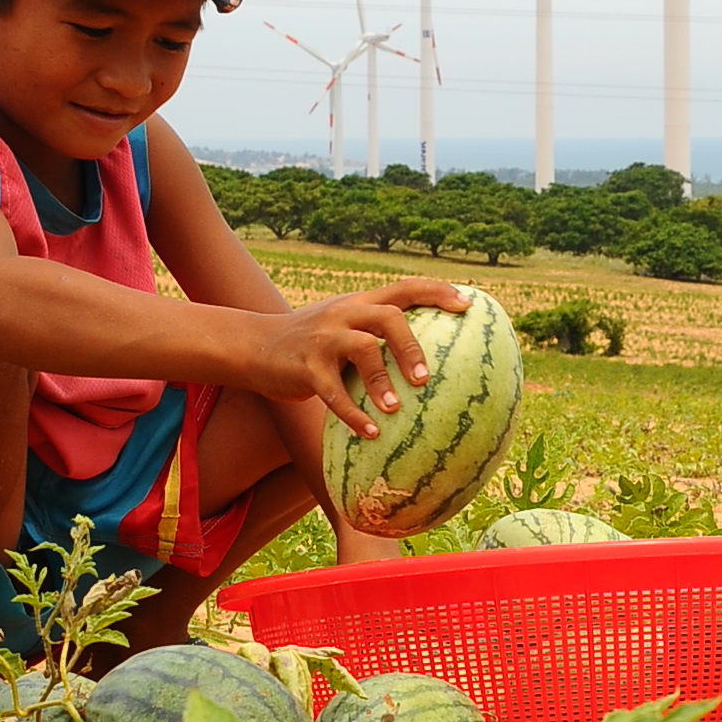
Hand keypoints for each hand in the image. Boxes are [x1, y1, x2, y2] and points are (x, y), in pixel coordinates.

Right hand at [258, 279, 470, 438]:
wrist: (255, 346)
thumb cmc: (312, 343)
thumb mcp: (343, 327)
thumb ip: (375, 335)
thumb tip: (425, 360)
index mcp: (360, 302)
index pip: (404, 288)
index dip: (436, 293)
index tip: (466, 305)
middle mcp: (345, 313)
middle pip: (388, 315)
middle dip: (411, 345)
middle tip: (426, 377)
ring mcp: (324, 338)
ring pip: (362, 349)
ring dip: (383, 380)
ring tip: (397, 408)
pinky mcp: (306, 367)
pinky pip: (333, 392)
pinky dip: (354, 413)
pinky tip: (372, 433)